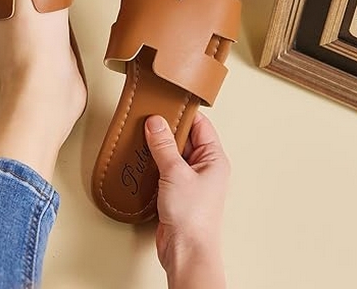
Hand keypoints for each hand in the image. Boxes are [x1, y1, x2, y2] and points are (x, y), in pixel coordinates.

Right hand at [144, 112, 229, 275]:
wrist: (186, 252)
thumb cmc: (193, 218)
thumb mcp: (175, 172)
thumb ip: (163, 145)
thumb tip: (156, 122)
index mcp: (213, 158)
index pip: (200, 125)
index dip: (182, 113)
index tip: (164, 104)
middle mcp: (204, 167)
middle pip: (184, 137)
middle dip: (166, 130)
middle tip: (148, 119)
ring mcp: (190, 179)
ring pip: (173, 153)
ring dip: (158, 147)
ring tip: (142, 136)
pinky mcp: (176, 191)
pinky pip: (165, 168)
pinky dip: (154, 162)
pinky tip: (142, 158)